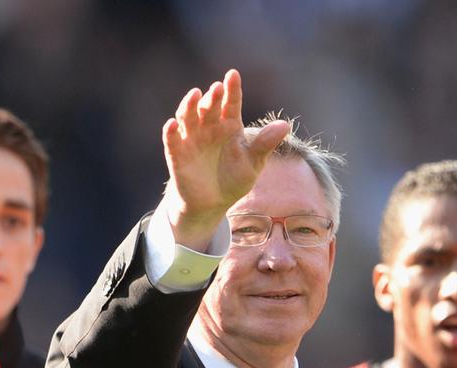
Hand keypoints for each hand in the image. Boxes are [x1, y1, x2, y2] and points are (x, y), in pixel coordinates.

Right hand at [161, 69, 290, 245]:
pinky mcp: (177, 154)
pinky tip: (172, 124)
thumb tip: (285, 125)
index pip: (231, 103)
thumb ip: (265, 144)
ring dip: (189, 105)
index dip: (232, 89)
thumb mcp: (254, 163)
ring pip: (188, 116)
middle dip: (212, 97)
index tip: (233, 75)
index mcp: (229, 126)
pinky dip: (171, 132)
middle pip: (209, 107)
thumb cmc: (234, 179)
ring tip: (195, 94)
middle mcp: (209, 127)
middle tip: (217, 88)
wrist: (213, 203)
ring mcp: (192, 139)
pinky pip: (172, 140)